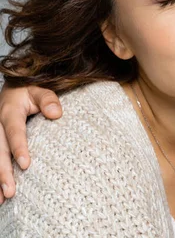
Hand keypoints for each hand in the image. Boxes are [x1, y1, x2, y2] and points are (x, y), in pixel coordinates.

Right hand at [0, 84, 61, 202]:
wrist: (12, 89)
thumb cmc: (29, 91)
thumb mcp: (39, 89)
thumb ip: (48, 99)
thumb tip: (56, 114)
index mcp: (9, 111)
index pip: (14, 131)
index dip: (19, 147)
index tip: (25, 164)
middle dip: (3, 171)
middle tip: (11, 191)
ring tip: (3, 199)